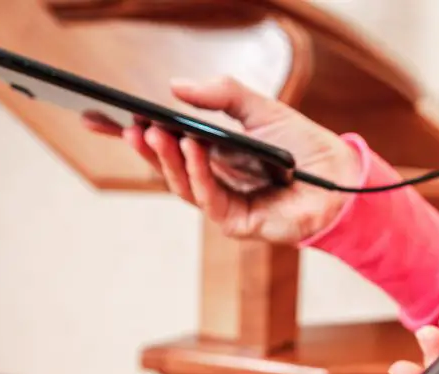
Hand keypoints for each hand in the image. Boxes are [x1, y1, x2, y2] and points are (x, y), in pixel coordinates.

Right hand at [84, 76, 359, 243]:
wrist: (340, 180)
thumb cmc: (302, 147)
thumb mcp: (260, 109)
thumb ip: (222, 95)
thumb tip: (176, 86)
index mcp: (211, 155)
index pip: (162, 144)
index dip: (130, 133)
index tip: (97, 117)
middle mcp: (211, 181)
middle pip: (165, 166)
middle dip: (142, 146)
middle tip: (125, 125)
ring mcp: (221, 204)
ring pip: (182, 183)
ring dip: (165, 158)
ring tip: (153, 131)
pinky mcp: (236, 223)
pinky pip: (208, 197)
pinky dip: (197, 172)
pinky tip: (191, 148)